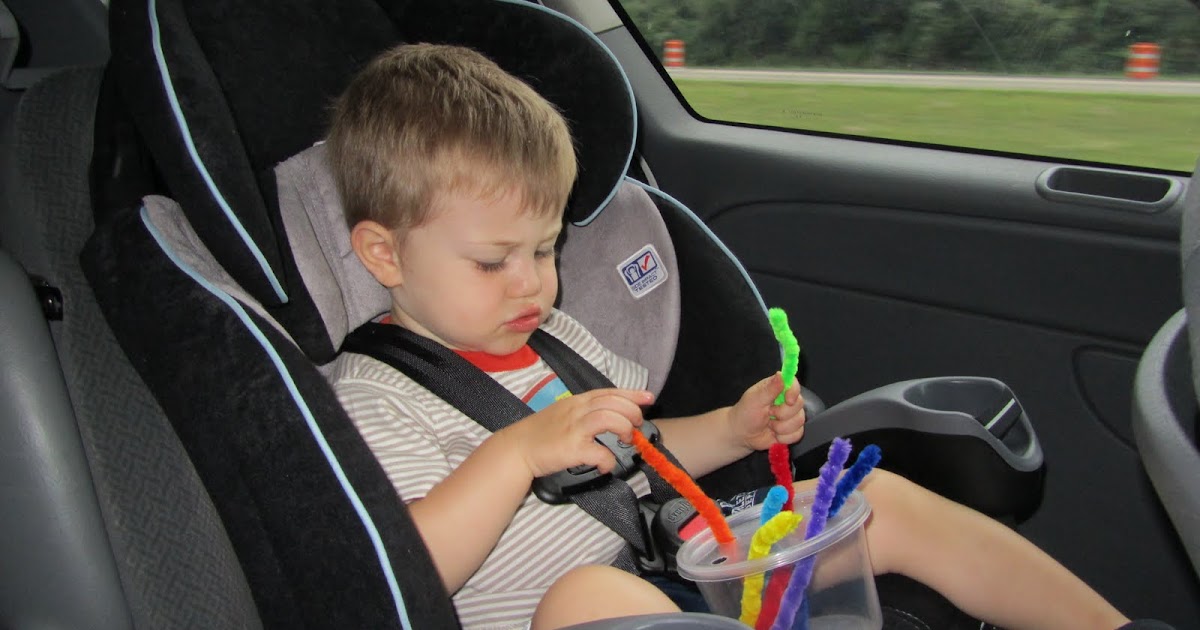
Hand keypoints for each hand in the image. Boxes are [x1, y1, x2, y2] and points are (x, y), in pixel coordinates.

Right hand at [496, 388, 653, 478]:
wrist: (517, 448)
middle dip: (632, 412)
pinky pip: (599, 452)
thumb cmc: (540, 433)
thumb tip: (611, 416)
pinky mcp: (571, 449)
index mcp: (577, 402)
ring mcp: (574, 429)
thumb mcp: (564, 413)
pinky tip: (605, 465)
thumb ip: (586, 412)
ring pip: (609, 419)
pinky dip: (608, 460)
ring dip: (624, 428)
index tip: (648, 397)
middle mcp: (577, 411)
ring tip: (626, 439)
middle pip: (613, 403)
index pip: (609, 392)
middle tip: (635, 425)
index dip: (632, 394)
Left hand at [730, 372, 805, 451]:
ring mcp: (791, 415)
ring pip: (799, 421)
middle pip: (799, 404)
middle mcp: (787, 400)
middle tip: (768, 414)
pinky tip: (774, 434)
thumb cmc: (745, 413)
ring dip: (781, 427)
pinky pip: (797, 434)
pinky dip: (784, 437)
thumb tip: (782, 375)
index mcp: (778, 387)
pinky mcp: (793, 430)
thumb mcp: (755, 399)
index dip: (794, 392)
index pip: (794, 384)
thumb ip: (770, 388)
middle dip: (782, 413)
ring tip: (769, 425)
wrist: (742, 434)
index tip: (788, 400)